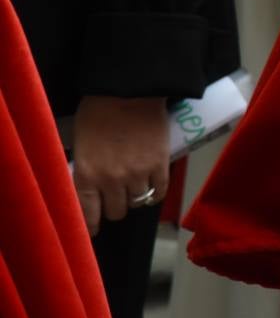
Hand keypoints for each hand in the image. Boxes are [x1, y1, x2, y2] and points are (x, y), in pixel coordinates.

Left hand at [72, 96, 169, 235]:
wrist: (131, 89)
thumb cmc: (97, 111)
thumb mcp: (80, 143)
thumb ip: (83, 169)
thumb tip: (86, 190)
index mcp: (86, 174)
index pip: (87, 215)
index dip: (90, 225)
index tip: (93, 228)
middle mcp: (111, 180)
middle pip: (115, 212)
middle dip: (114, 206)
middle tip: (115, 196)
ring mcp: (138, 173)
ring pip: (137, 203)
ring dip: (134, 197)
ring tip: (134, 186)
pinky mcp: (161, 164)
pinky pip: (159, 192)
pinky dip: (154, 193)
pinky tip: (150, 187)